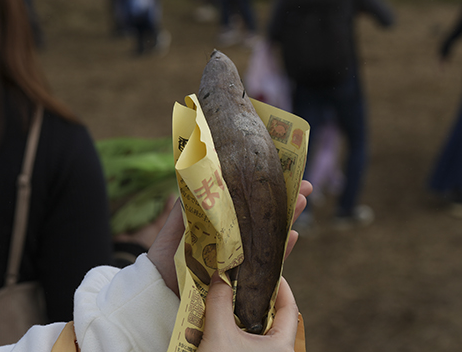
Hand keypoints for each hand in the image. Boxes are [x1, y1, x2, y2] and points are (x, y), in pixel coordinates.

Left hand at [147, 181, 312, 296]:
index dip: (266, 189)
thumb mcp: (177, 223)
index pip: (248, 201)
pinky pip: (268, 264)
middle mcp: (235, 238)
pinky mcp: (245, 278)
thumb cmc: (166, 255)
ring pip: (271, 236)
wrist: (158, 290)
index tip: (284, 173)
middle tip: (304, 187)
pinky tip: (293, 236)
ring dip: (288, 219)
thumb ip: (192, 202)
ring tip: (302, 202)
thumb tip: (205, 172)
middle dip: (286, 201)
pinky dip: (282, 251)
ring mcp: (241, 257)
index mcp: (221, 221)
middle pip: (265, 216)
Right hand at [198, 275, 297, 351]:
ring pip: (259, 334)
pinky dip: (236, 333)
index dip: (281, 288)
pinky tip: (218, 327)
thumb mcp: (218, 334)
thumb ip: (219, 303)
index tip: (271, 272)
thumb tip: (220, 278)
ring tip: (228, 301)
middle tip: (244, 284)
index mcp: (281, 347)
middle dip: (257, 301)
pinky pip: (247, 346)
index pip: (290, 309)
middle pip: (274, 320)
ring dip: (242, 318)